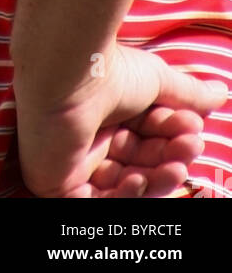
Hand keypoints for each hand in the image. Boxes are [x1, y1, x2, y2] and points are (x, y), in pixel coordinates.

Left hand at [14, 43, 227, 197]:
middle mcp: (90, 136)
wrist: (68, 73)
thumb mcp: (157, 81)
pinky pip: (96, 202)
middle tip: (190, 148)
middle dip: (169, 159)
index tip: (195, 129)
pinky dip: (123, 195)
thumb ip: (186, 94)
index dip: (173, 137)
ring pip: (123, 186)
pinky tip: (138, 178)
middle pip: (139, 163)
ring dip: (154, 179)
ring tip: (173, 165)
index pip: (147, 138)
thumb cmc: (109, 70)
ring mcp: (73, 161)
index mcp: (108, 113)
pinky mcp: (56, 182)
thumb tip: (220, 94)